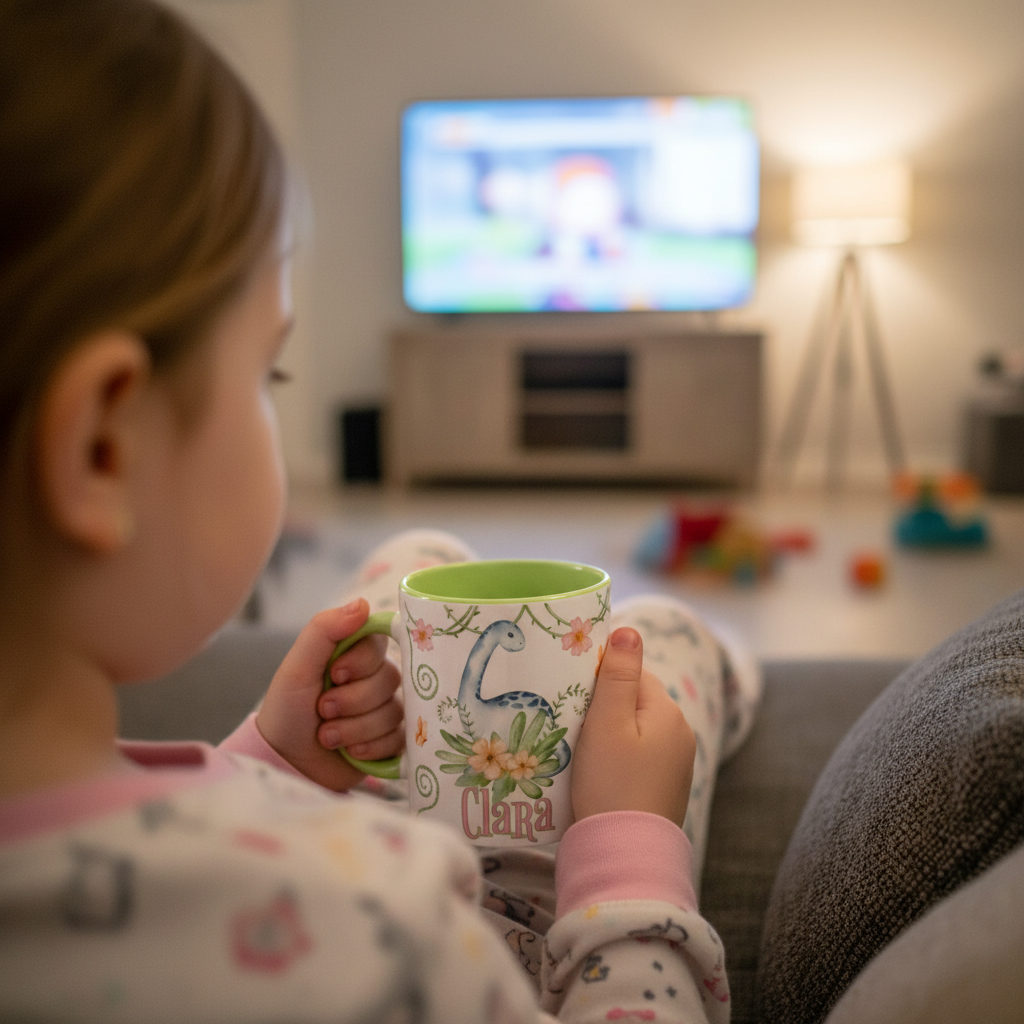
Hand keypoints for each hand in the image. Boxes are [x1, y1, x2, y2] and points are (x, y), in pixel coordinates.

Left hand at [256, 598, 402, 791]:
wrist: (285, 761)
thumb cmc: (288, 709)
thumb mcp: (297, 667)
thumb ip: (325, 630)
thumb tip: (363, 603)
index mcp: (355, 654)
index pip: (380, 644)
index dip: (360, 662)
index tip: (334, 674)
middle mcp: (376, 679)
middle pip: (389, 680)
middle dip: (351, 701)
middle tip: (323, 711)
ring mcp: (386, 710)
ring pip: (393, 712)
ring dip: (353, 728)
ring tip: (327, 736)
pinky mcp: (392, 741)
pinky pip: (399, 739)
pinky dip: (369, 748)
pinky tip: (349, 751)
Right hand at [571, 627, 694, 826]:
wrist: (624, 856)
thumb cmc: (611, 784)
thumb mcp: (607, 723)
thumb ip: (618, 674)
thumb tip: (629, 629)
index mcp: (668, 712)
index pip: (633, 674)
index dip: (601, 679)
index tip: (572, 693)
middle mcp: (680, 734)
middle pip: (634, 702)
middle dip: (603, 706)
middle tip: (570, 722)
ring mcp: (675, 764)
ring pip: (634, 731)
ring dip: (608, 733)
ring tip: (578, 749)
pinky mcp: (664, 789)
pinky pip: (638, 757)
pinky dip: (617, 758)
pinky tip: (595, 773)